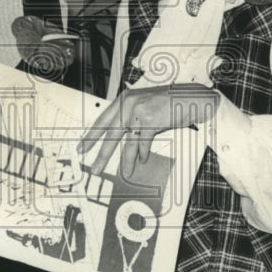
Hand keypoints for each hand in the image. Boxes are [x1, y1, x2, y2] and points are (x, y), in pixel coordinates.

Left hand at [77, 83, 218, 178]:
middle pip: (109, 133)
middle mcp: (127, 103)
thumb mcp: (144, 105)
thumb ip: (130, 116)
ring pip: (127, 142)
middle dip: (101, 153)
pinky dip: (143, 153)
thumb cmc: (169, 103)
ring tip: (124, 172)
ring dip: (126, 160)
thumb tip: (118, 135)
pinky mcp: (150, 120)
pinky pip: (143, 143)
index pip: (102, 120)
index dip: (91, 135)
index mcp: (123, 100)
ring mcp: (138, 111)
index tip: (81, 147)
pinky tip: (142, 160)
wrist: (191, 98)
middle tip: (93, 168)